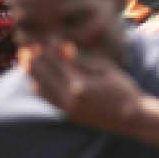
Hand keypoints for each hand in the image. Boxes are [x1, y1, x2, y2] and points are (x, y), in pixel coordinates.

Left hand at [23, 43, 144, 132]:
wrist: (130, 118)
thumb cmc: (123, 88)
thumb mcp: (105, 69)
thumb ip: (81, 60)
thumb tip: (62, 48)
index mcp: (79, 84)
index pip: (56, 62)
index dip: (47, 50)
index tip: (43, 39)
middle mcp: (68, 98)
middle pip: (42, 75)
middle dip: (34, 60)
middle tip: (28, 47)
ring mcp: (66, 108)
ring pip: (39, 89)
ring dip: (33, 74)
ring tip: (28, 61)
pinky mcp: (66, 114)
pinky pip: (47, 99)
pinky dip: (39, 87)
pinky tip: (37, 78)